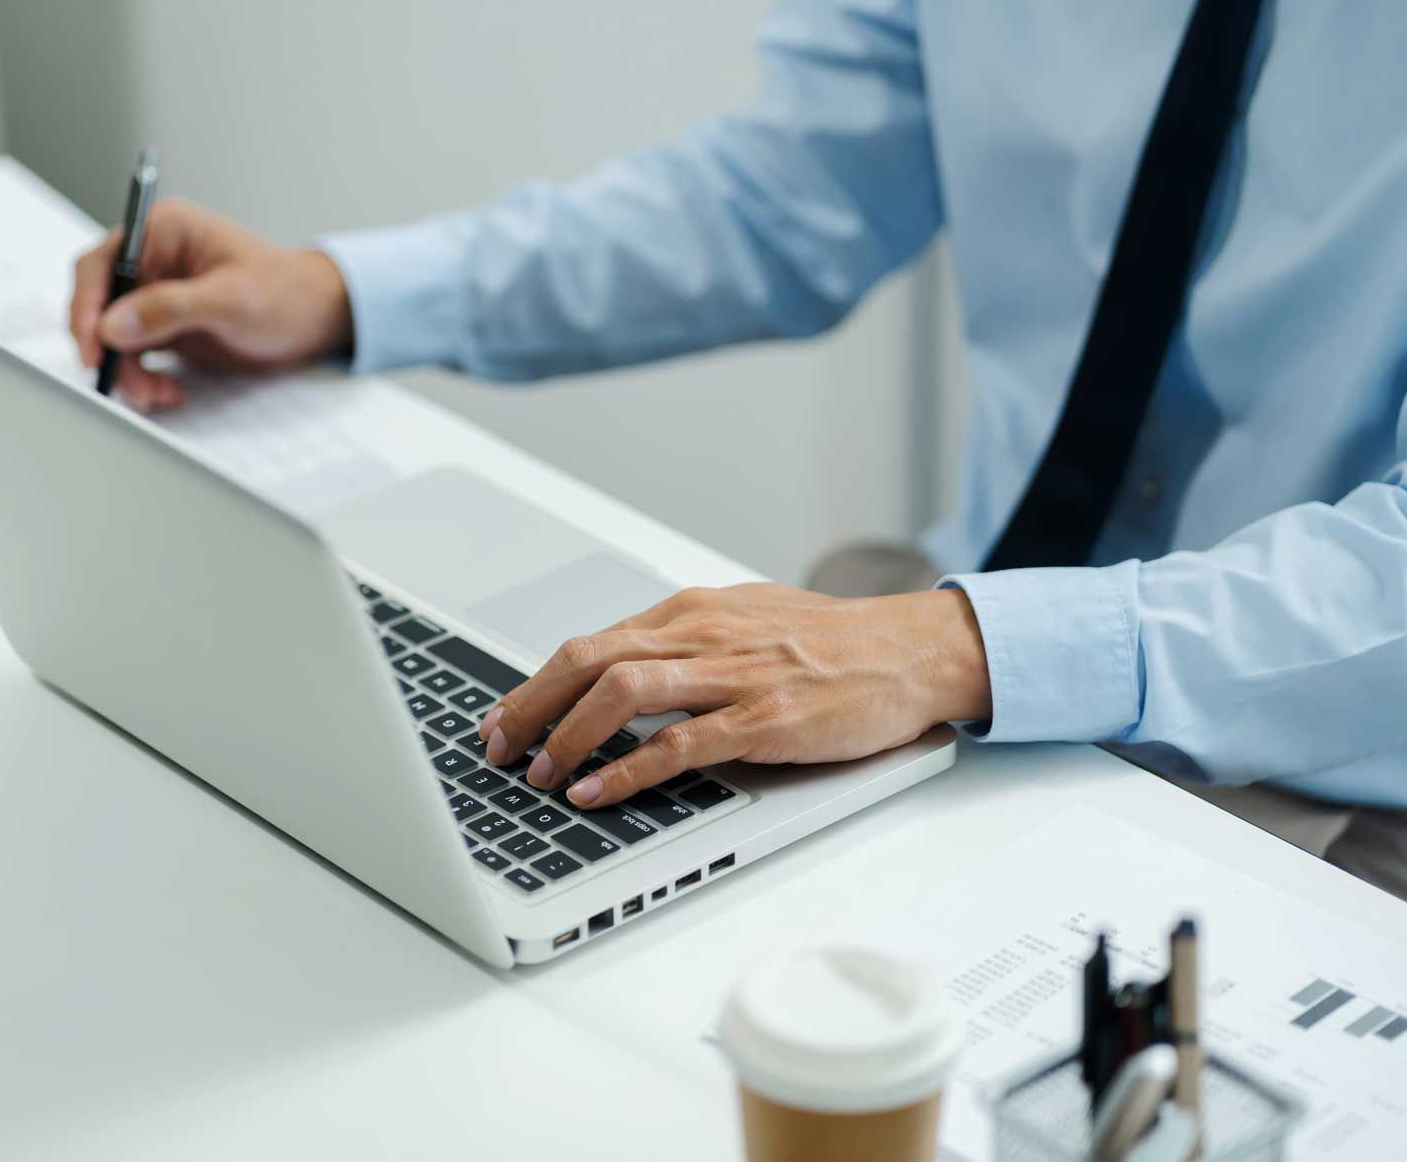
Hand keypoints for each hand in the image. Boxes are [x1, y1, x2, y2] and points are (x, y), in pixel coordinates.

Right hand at [67, 199, 353, 410]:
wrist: (315, 319)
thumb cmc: (286, 293)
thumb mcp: (231, 299)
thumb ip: (170, 309)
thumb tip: (112, 324)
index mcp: (163, 231)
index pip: (101, 264)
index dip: (86, 305)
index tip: (93, 345)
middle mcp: (152, 259)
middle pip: (99, 304)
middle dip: (109, 349)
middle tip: (128, 384)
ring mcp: (155, 293)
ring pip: (113, 336)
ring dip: (128, 371)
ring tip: (160, 394)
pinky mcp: (163, 326)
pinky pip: (133, 355)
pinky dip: (143, 378)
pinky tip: (169, 391)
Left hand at [478, 584, 990, 808]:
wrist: (911, 650)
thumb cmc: (829, 643)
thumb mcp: (742, 625)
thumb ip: (681, 647)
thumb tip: (617, 674)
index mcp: (690, 612)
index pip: (590, 644)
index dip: (534, 685)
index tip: (501, 719)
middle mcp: (701, 634)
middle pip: (587, 660)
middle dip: (529, 707)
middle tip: (495, 749)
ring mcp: (733, 675)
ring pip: (622, 691)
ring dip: (568, 735)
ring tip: (539, 774)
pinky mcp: (766, 718)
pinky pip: (681, 744)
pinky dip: (628, 770)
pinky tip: (599, 792)